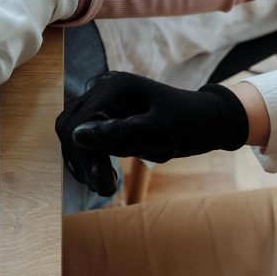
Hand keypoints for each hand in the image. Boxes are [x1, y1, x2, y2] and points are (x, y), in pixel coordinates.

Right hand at [56, 72, 249, 195]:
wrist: (207, 120)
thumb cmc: (189, 124)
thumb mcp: (158, 131)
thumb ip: (119, 132)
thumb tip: (78, 136)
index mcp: (113, 87)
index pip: (78, 122)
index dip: (84, 156)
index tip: (102, 184)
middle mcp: (102, 89)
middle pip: (69, 127)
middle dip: (83, 161)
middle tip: (104, 189)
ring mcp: (101, 101)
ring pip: (74, 135)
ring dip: (87, 162)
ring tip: (108, 186)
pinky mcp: (104, 114)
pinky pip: (84, 139)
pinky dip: (92, 159)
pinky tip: (106, 176)